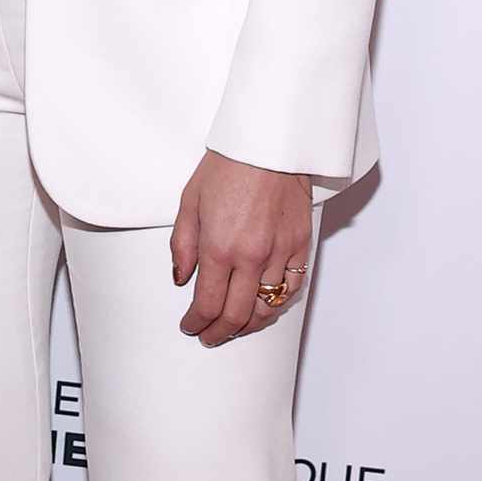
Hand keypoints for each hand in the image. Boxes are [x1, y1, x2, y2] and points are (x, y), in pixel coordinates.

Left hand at [171, 150, 311, 346]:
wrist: (267, 144)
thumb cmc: (226, 165)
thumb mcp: (189, 201)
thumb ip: (183, 243)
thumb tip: (181, 276)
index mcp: (219, 246)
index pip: (208, 303)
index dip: (197, 322)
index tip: (190, 326)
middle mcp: (251, 257)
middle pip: (237, 315)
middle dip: (220, 332)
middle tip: (209, 336)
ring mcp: (280, 254)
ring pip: (267, 308)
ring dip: (249, 324)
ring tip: (235, 327)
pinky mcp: (301, 246)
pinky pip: (293, 289)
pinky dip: (278, 304)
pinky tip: (266, 306)